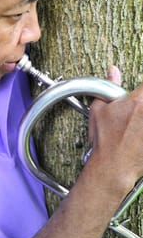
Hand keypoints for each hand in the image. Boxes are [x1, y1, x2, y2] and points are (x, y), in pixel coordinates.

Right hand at [89, 66, 142, 193]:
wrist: (113, 165)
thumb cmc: (105, 139)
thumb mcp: (99, 109)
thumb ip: (109, 86)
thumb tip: (113, 71)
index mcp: (138, 102)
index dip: (142, 89)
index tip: (139, 93)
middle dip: (142, 101)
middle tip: (134, 112)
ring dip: (141, 119)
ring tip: (136, 124)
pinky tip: (137, 133)